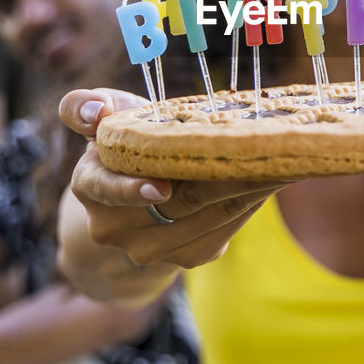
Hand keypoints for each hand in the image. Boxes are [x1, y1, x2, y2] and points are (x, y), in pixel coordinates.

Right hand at [60, 88, 287, 268]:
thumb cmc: (127, 143)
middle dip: (223, 171)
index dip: (133, 190)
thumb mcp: (105, 118)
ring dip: (248, 184)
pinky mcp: (191, 256)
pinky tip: (270, 175)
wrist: (134, 207)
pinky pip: (229, 226)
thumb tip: (94, 112)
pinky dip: (253, 200)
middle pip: (178, 200)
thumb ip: (87, 107)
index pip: (105, 189)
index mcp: (91, 186)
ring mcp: (153, 249)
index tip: (162, 187)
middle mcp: (117, 227)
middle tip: (262, 145)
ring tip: (276, 154)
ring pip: (211, 214)